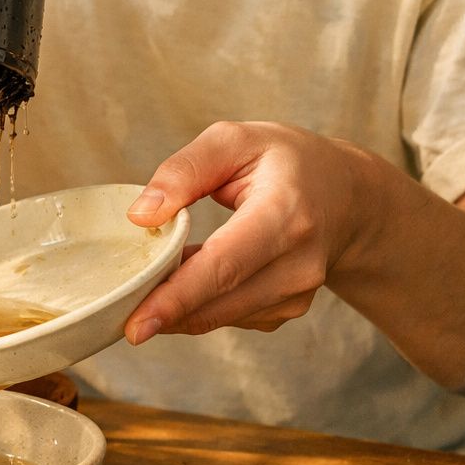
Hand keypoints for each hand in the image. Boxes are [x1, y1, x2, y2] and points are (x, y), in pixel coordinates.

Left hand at [122, 121, 373, 343]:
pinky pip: (229, 317)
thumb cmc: (284, 162)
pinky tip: (185, 280)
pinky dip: (198, 305)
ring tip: (150, 279)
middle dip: (164, 311)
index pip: (225, 265)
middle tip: (118, 314)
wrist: (347, 197)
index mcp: (286, 214)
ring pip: (220, 316)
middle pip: (219, 301)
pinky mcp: (287, 310)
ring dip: (177, 307)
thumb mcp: (234, 140)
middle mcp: (299, 263)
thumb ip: (184, 170)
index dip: (177, 297)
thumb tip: (141, 215)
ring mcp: (298, 294)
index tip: (136, 324)